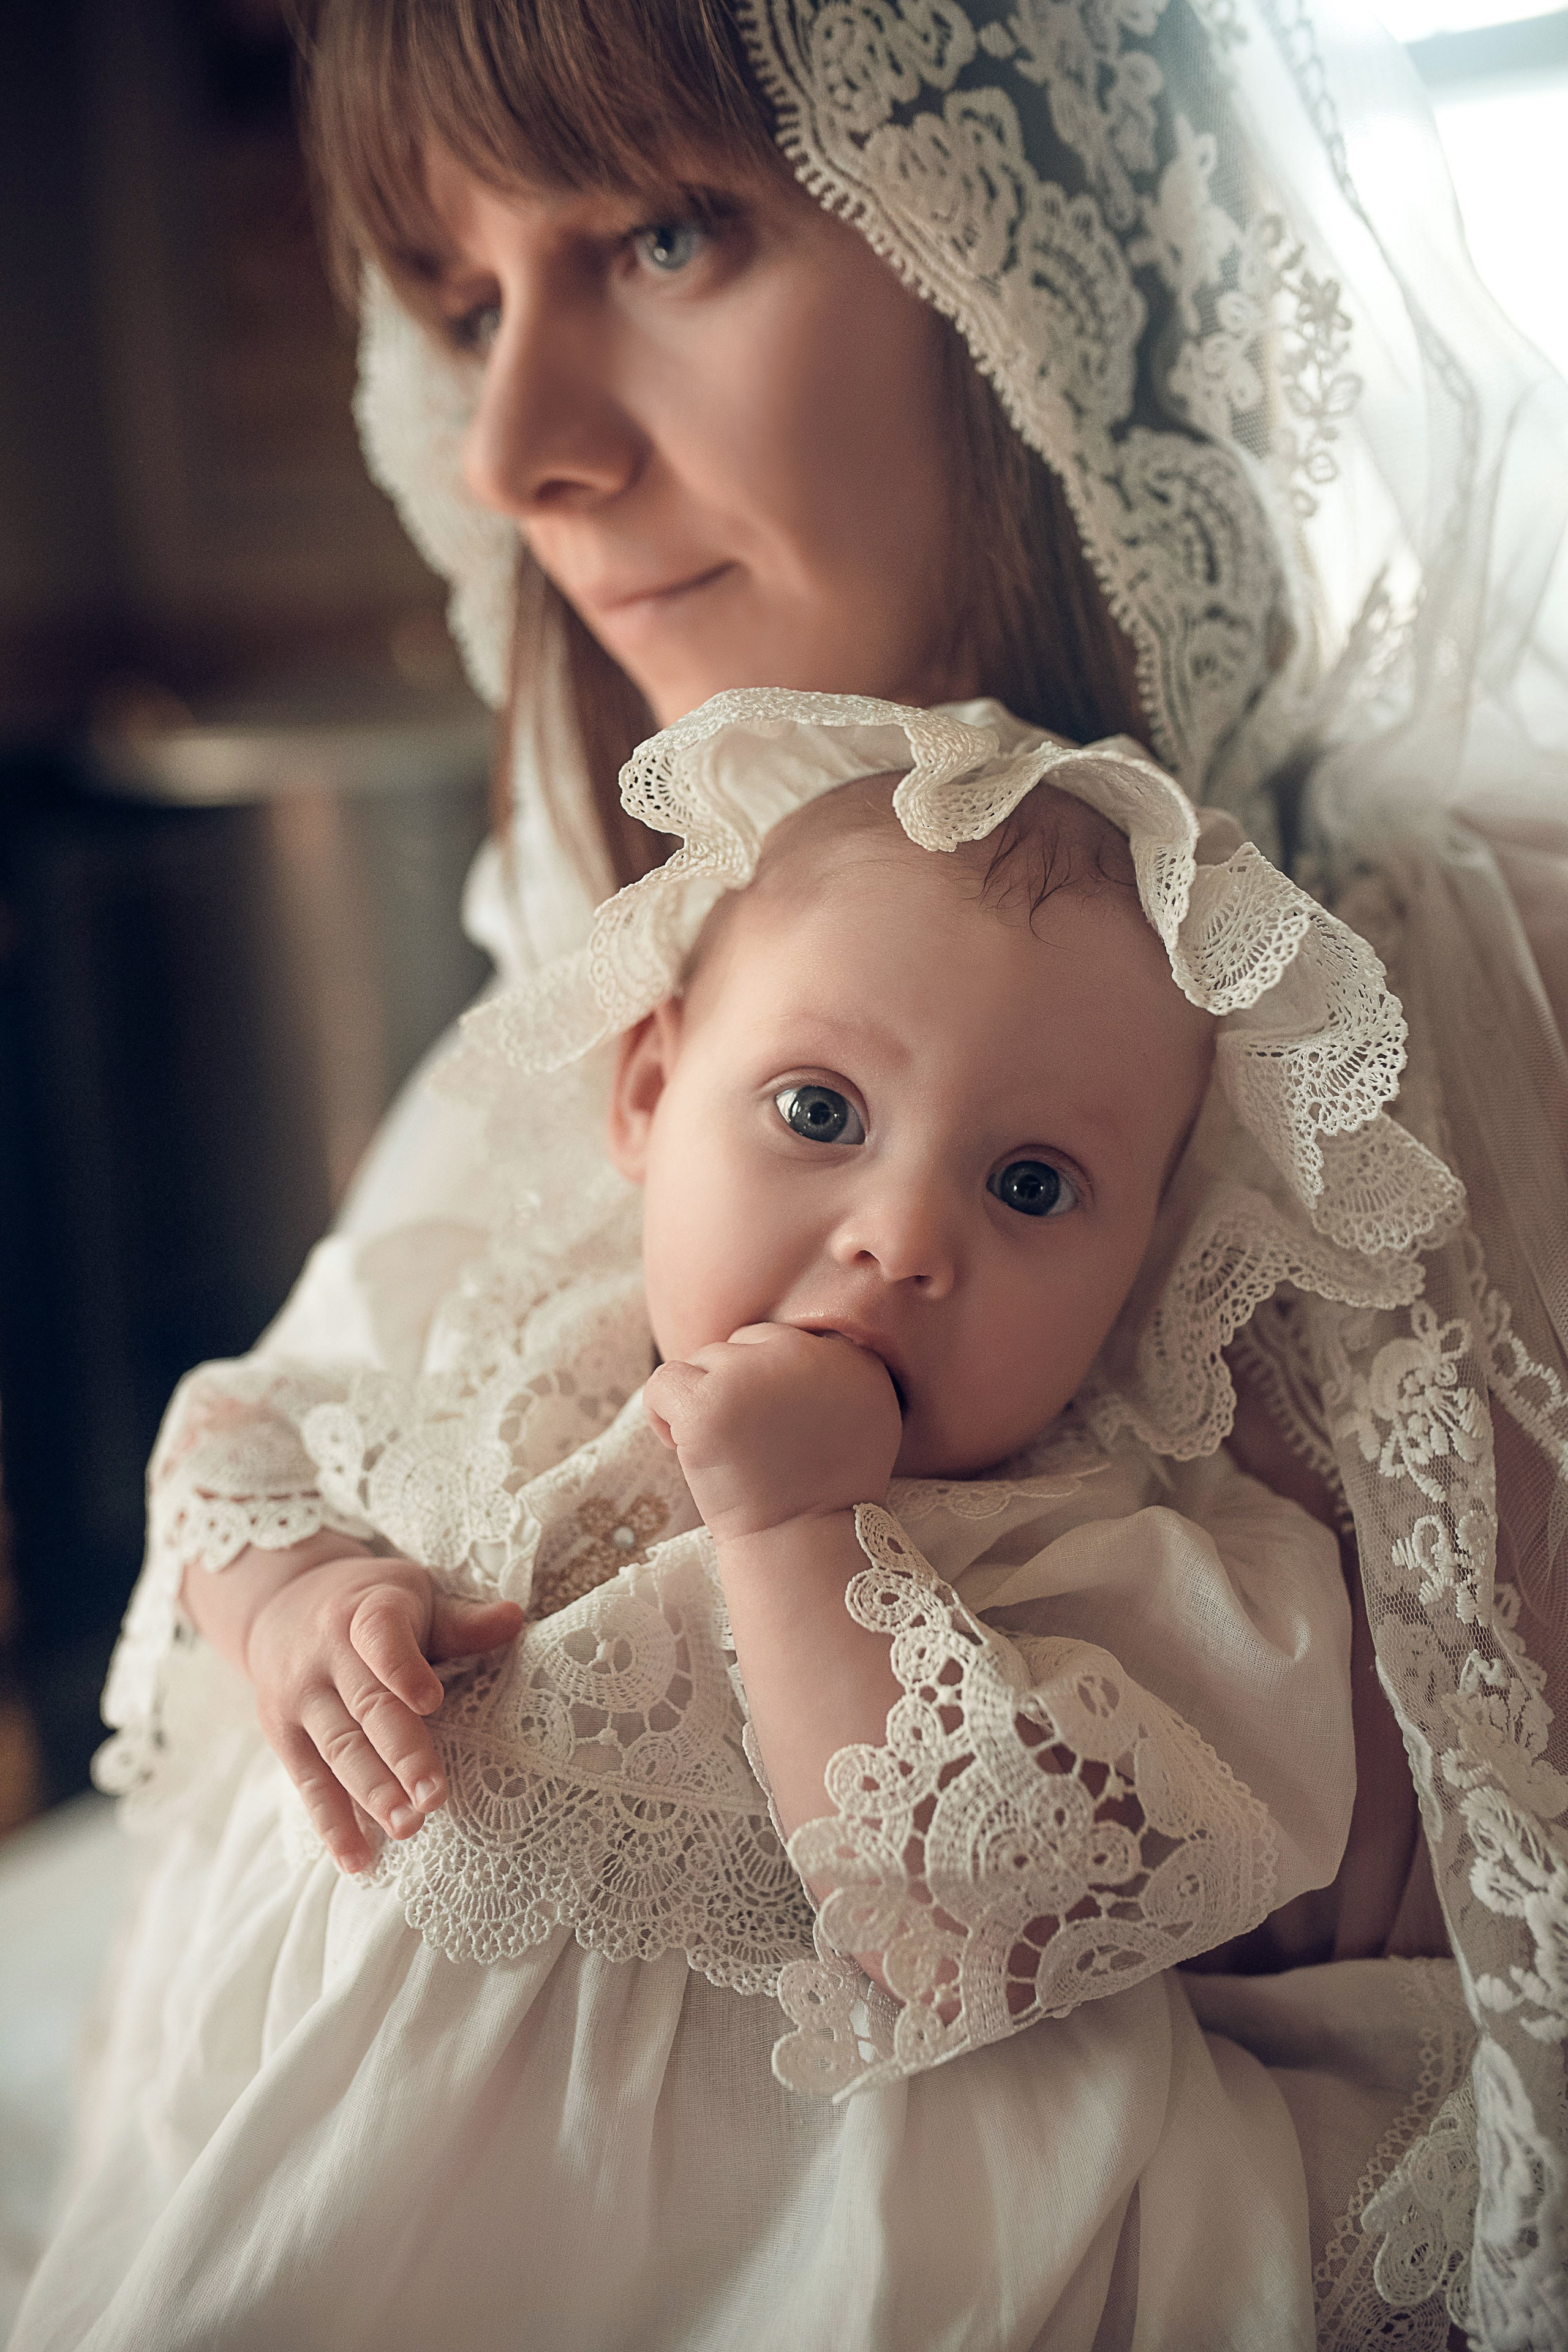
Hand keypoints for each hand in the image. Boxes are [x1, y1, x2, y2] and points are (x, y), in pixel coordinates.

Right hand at [244, 1553, 522, 1873]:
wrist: (280, 1605)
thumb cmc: (369, 1605)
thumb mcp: (414, 1596)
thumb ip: (461, 1619)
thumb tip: (514, 1618)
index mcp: (365, 1613)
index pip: (380, 1638)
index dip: (402, 1668)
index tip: (430, 1701)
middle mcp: (325, 1656)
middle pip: (366, 1708)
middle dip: (401, 1754)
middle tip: (435, 1797)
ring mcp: (299, 1699)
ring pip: (338, 1750)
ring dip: (372, 1794)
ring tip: (409, 1827)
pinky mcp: (284, 1736)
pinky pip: (309, 1784)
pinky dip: (332, 1824)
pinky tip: (358, 1860)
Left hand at [644, 1323, 900, 1542]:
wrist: (803, 1543)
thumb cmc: (827, 1494)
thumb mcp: (866, 1420)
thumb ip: (838, 1375)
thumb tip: (796, 1344)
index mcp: (849, 1357)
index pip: (783, 1341)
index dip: (766, 1384)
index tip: (769, 1429)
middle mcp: (803, 1353)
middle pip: (743, 1345)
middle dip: (735, 1388)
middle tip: (744, 1443)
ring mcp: (751, 1374)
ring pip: (705, 1360)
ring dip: (703, 1400)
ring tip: (721, 1452)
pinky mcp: (707, 1402)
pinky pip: (663, 1380)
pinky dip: (660, 1412)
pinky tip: (678, 1445)